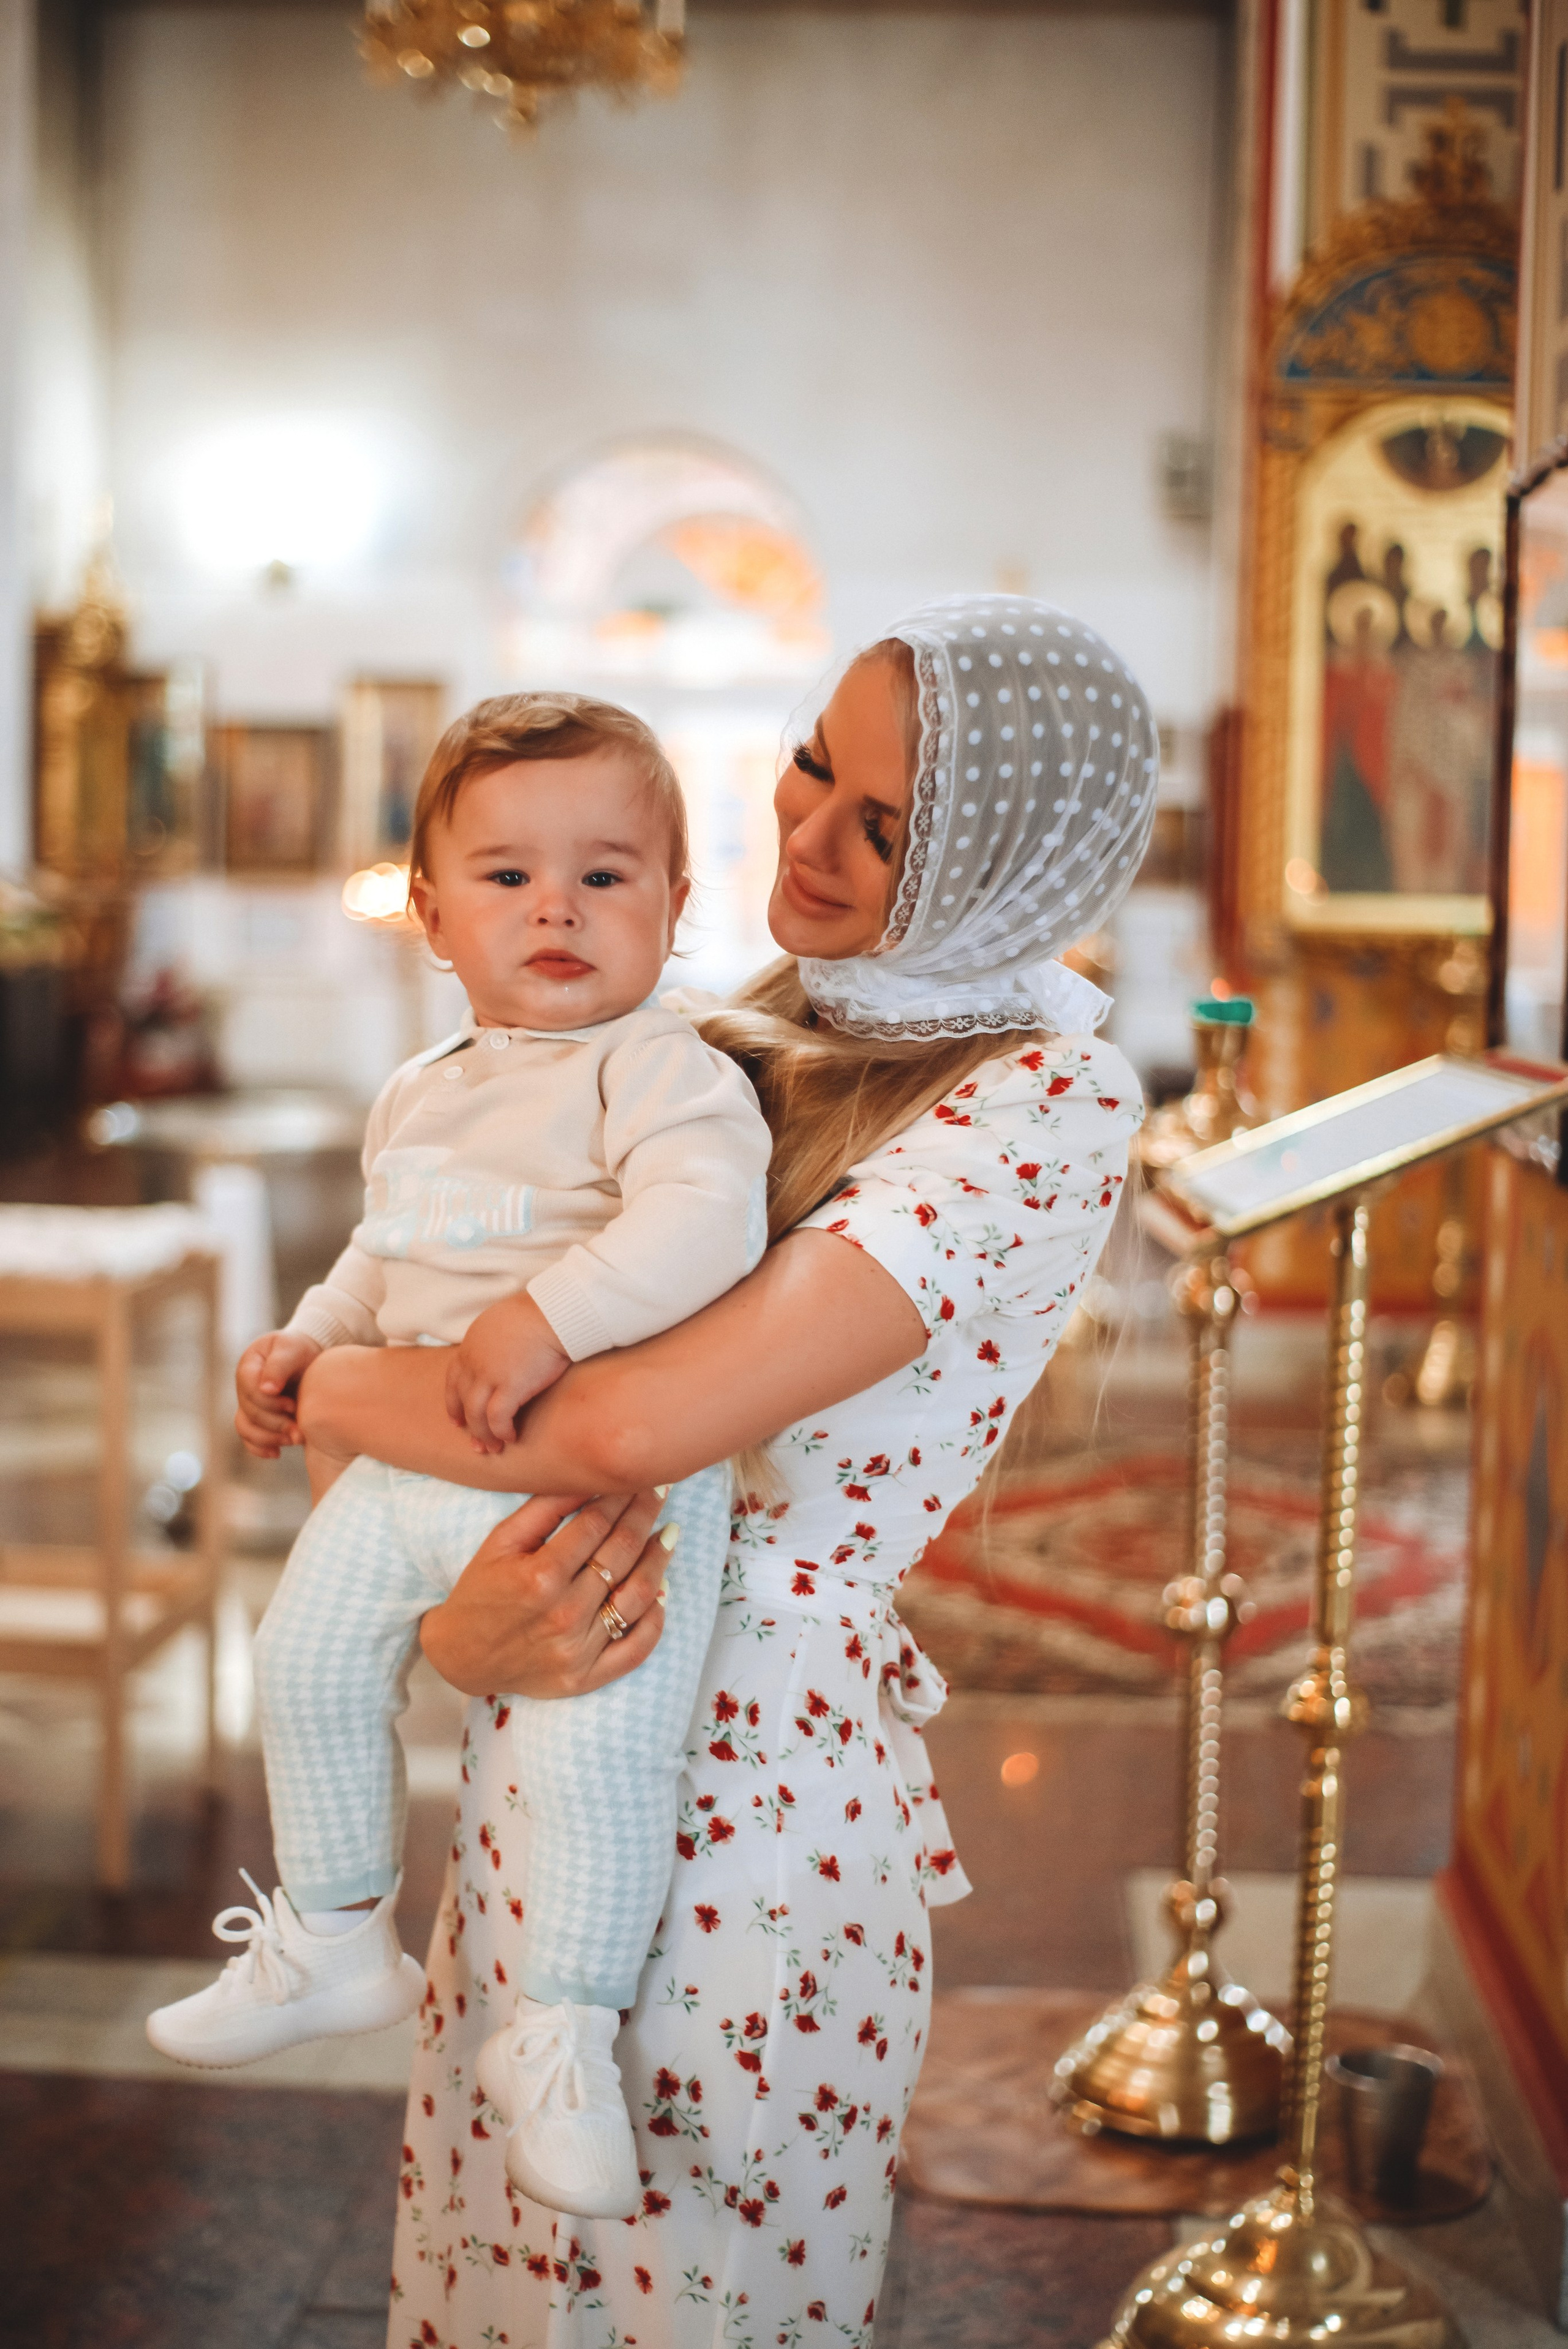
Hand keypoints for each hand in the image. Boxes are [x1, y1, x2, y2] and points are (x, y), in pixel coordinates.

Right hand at [235, 1329, 322, 1458]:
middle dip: (275, 1424)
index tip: (293, 1405)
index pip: (249, 1389)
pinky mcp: (258, 1420)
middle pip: (250, 1412)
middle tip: (300, 1431)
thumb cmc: (300, 1350)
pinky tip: (277, 1452)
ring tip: (295, 1440)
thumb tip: (266, 1389)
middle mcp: (244, 1388)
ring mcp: (249, 1405)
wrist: (308, 1360)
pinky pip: (249, 1439)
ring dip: (269, 1438)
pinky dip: (260, 1448)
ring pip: (246, 1428)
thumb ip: (279, 1365)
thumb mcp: (292, 1348)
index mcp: (248, 1367)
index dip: (269, 1402)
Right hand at [419, 1486, 676, 1697]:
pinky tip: (662, 1591)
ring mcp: (578, 1650)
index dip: (623, 1495)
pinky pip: (636, 1648)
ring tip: (668, 1534)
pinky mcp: (586, 1678)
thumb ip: (545, 1509)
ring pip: (638, 1596)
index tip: (639, 1477)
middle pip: (622, 1553)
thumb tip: (589, 1478)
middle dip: (645, 1515)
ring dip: (659, 1560)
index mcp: (540, 1576)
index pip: (598, 1523)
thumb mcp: (500, 1541)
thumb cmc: (481, 1591)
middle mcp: (563, 1614)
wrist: (461, 1657)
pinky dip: (656, 1619)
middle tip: (660, 1491)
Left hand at [447, 1293, 570, 1452]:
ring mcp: (489, 1374)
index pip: (453, 1379)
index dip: (454, 1401)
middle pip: (461, 1400)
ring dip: (483, 1435)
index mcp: (472, 1344)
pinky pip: (498, 1419)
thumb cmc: (541, 1313)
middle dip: (467, 1425)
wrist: (555, 1312)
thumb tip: (505, 1351)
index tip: (457, 1420)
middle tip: (475, 1443)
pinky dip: (501, 1431)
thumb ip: (496, 1341)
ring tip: (493, 1449)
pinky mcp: (510, 1386)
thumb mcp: (505, 1322)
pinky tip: (511, 1438)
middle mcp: (474, 1361)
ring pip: (475, 1415)